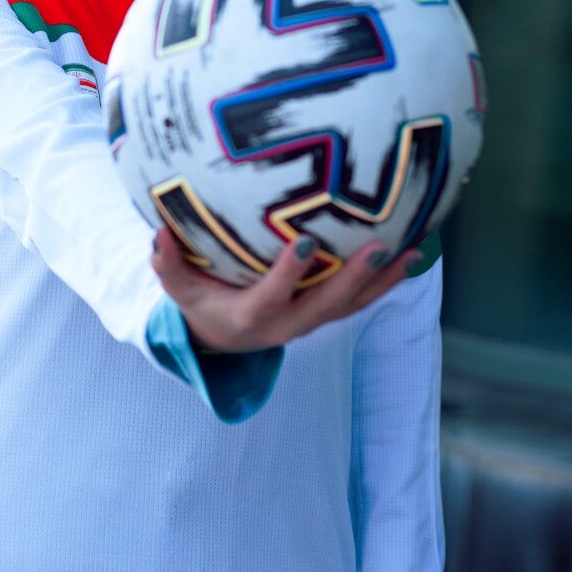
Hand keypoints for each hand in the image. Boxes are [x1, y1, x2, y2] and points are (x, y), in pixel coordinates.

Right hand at [151, 226, 421, 352]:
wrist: (226, 338)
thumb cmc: (203, 304)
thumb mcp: (179, 288)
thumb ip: (168, 264)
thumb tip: (159, 232)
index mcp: (254, 316)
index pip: (273, 296)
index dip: (289, 273)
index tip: (304, 242)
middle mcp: (290, 323)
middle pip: (327, 304)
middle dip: (354, 277)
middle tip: (378, 246)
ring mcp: (313, 320)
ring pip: (352, 305)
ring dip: (382, 281)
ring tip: (412, 251)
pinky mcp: (328, 313)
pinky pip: (361, 300)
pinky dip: (386, 281)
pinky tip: (412, 255)